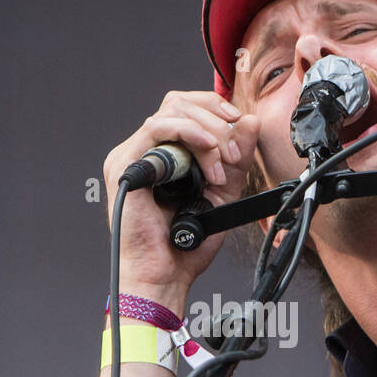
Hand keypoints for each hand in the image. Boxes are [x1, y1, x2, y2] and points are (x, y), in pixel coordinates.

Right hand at [102, 91, 260, 310]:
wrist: (166, 273)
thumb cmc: (187, 243)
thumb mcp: (223, 192)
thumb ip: (236, 159)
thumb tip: (251, 121)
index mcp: (165, 156)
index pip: (187, 110)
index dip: (216, 110)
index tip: (241, 129)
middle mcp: (146, 152)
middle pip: (180, 103)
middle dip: (217, 121)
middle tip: (234, 155)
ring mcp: (133, 156)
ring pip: (172, 111)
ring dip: (207, 132)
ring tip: (220, 165)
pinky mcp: (125, 164)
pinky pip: (157, 128)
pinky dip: (188, 132)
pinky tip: (207, 148)